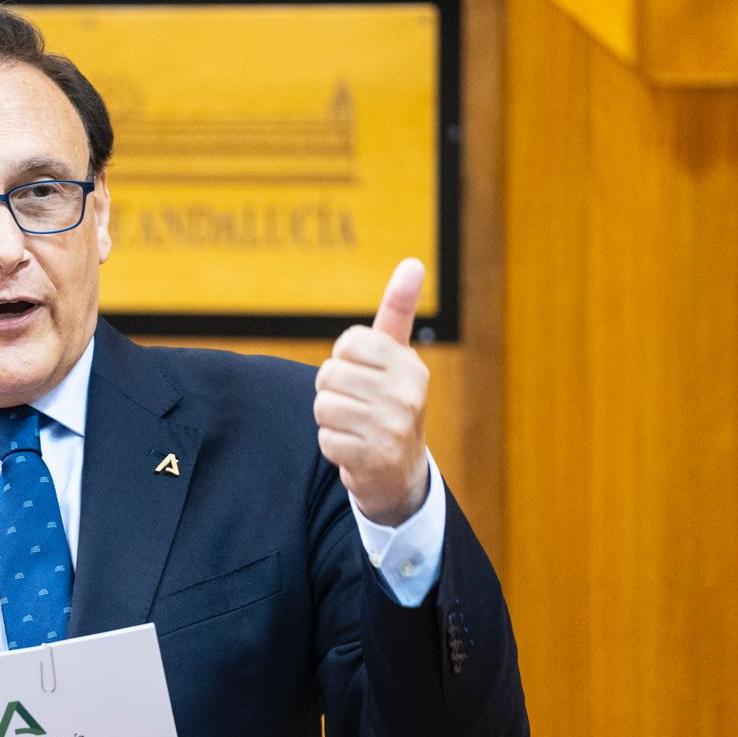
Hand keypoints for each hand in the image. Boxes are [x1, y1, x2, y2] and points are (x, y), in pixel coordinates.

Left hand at [314, 258, 430, 525]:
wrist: (400, 474)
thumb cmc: (389, 403)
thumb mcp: (397, 358)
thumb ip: (399, 311)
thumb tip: (414, 263)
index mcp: (410, 366)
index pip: (349, 343)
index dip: (344, 358)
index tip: (361, 374)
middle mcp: (406, 395)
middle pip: (330, 374)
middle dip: (332, 390)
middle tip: (355, 405)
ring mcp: (391, 428)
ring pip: (323, 406)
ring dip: (329, 419)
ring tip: (354, 426)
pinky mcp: (372, 458)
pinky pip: (325, 438)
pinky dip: (332, 445)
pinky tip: (354, 448)